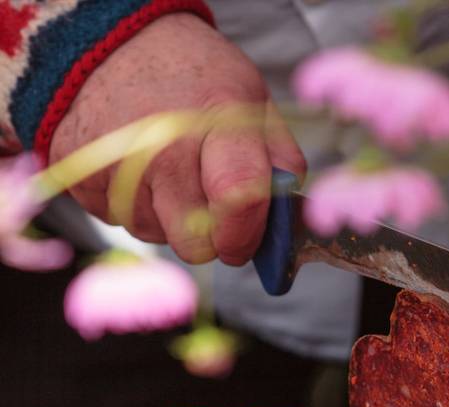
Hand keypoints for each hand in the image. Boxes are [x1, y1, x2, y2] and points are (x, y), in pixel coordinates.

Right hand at [49, 13, 305, 264]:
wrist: (108, 44)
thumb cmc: (195, 78)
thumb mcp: (253, 100)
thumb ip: (280, 160)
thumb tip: (289, 220)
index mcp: (218, 121)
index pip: (239, 196)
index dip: (246, 234)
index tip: (246, 243)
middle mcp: (162, 145)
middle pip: (194, 240)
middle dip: (211, 239)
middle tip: (213, 213)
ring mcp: (116, 163)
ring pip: (157, 236)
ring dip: (171, 220)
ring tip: (172, 173)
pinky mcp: (81, 176)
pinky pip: (121, 222)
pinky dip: (138, 207)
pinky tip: (140, 170)